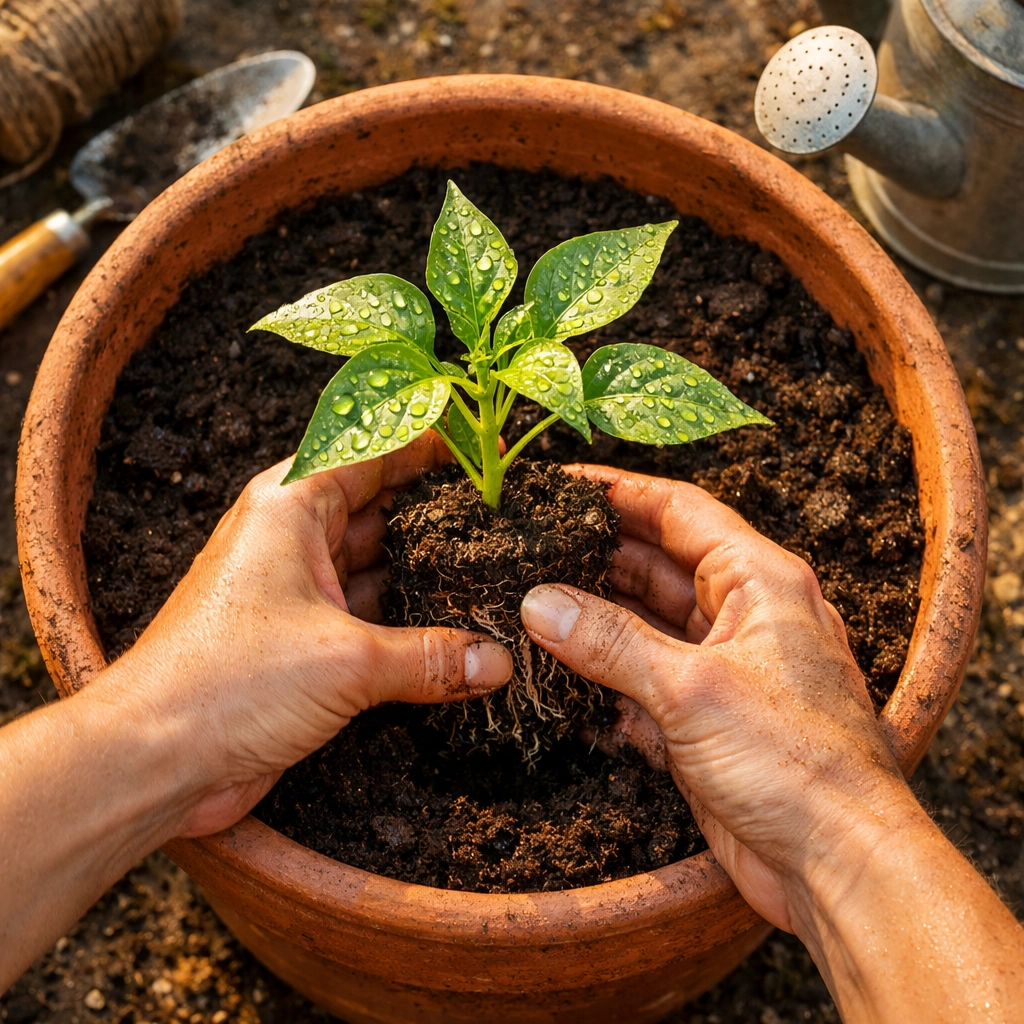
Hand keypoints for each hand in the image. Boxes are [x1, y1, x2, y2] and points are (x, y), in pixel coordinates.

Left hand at [99, 432, 512, 837]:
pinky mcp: (306, 641)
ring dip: (429, 572)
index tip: (488, 450)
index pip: (375, 451)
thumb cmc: (223, 682)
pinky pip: (372, 617)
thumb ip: (430, 657)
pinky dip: (412, 622)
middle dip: (441, 511)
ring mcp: (300, 591)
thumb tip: (497, 660)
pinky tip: (459, 629)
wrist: (154, 760)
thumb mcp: (345, 661)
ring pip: (381, 565)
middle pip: (384, 507)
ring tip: (494, 570)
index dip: (434, 445)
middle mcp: (295, 538)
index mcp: (291, 505)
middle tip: (506, 514)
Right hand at [519, 465, 910, 931]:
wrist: (837, 864)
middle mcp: (744, 617)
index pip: (680, 511)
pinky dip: (605, 680)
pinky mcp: (704, 721)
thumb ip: (610, 641)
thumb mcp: (693, 689)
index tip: (560, 486)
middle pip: (657, 566)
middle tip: (531, 549)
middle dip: (596, 558)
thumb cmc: (796, 761)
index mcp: (760, 581)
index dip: (620, 493)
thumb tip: (540, 603)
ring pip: (645, 626)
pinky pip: (643, 683)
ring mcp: (722, 670)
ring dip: (594, 621)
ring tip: (530, 607)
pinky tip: (560, 678)